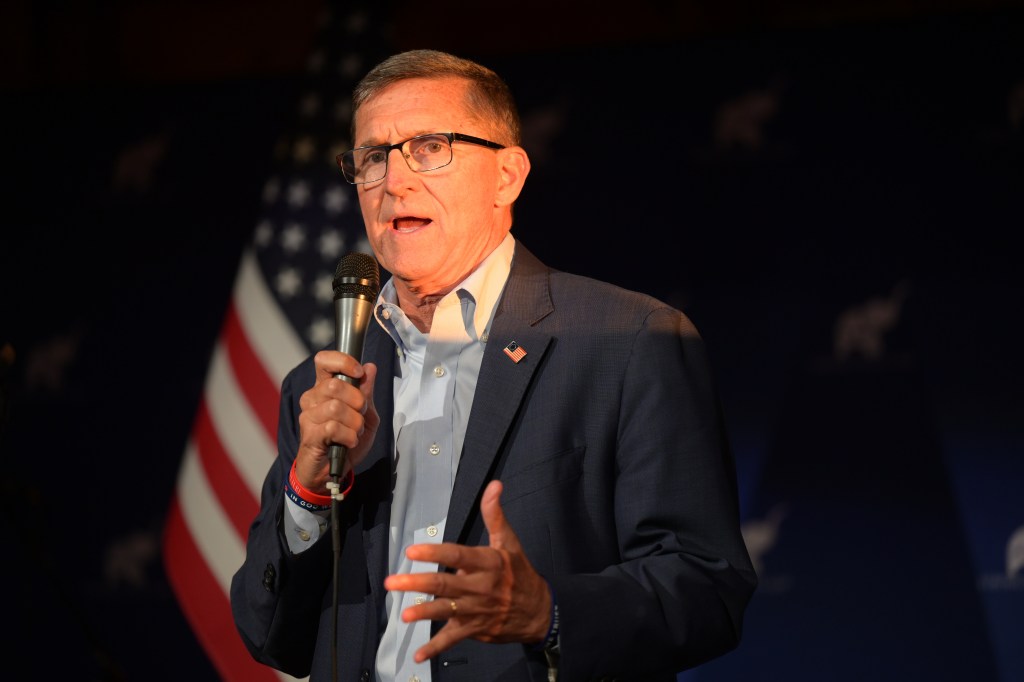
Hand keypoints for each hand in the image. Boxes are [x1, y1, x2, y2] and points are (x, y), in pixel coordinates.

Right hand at [294, 350, 378, 491]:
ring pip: (335, 408)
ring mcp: (308, 416)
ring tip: (355, 432)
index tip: (358, 372)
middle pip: (335, 386)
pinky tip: (349, 442)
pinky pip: (333, 428)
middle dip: (357, 401)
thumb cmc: (347, 439)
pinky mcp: (309, 435)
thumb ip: (367, 392)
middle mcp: (312, 398)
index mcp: (325, 387)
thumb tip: (370, 367)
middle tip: (360, 415)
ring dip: (355, 423)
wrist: (334, 471)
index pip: (324, 361)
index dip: (342, 361)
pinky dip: (349, 436)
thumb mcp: (366, 414)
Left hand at [383, 480, 551, 662]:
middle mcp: (480, 587)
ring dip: (424, 612)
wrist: (539, 611)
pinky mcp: (473, 629)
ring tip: (404, 614)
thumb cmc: (519, 573)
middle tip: (392, 582)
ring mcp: (475, 611)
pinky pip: (452, 639)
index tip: (413, 550)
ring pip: (446, 611)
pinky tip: (418, 654)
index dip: (435, 552)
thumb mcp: (510, 542)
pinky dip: (435, 648)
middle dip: (417, 583)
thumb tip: (494, 485)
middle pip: (445, 584)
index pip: (458, 555)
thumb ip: (495, 515)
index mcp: (488, 563)